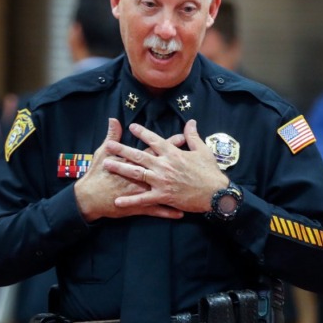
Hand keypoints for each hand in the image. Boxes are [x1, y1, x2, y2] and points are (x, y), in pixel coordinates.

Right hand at [74, 118, 185, 221]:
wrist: (89, 197)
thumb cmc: (97, 174)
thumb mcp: (103, 152)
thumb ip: (112, 136)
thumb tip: (114, 120)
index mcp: (135, 162)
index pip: (154, 150)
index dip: (169, 143)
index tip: (181, 137)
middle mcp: (141, 176)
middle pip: (163, 167)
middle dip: (179, 163)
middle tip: (193, 160)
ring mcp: (141, 192)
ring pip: (163, 190)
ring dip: (178, 190)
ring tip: (192, 188)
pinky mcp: (138, 206)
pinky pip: (156, 210)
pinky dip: (168, 212)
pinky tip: (181, 213)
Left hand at [104, 119, 228, 213]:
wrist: (216, 193)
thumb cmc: (210, 172)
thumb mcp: (203, 150)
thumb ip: (193, 136)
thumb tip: (191, 121)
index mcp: (173, 154)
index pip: (154, 140)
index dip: (142, 133)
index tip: (131, 127)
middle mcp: (164, 165)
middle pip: (139, 155)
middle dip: (122, 149)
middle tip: (108, 146)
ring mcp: (162, 181)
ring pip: (137, 173)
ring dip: (121, 168)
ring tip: (107, 164)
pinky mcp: (163, 196)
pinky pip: (144, 198)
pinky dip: (130, 200)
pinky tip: (118, 201)